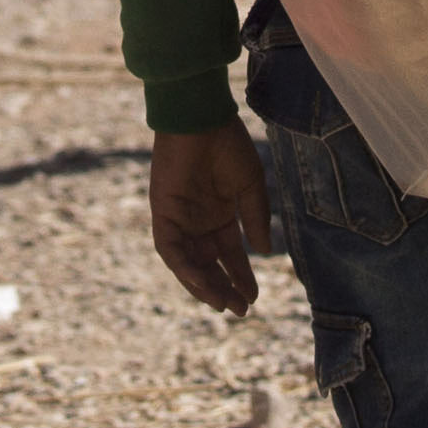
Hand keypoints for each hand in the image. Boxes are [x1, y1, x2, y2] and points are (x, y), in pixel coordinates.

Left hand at [149, 126, 266, 314]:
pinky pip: (170, 248)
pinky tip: (201, 282)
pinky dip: (184, 267)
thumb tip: (264, 252)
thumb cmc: (227, 145)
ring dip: (203, 285)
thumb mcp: (250, 186)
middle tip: (240, 309)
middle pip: (208, 264)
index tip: (254, 297)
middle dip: (223, 287)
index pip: (229, 254)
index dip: (241, 275)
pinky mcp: (162, 213)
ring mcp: (178, 218)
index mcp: (218, 214)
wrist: (202, 117)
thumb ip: (255, 218)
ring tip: (222, 302)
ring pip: (187, 263)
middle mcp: (197, 221)